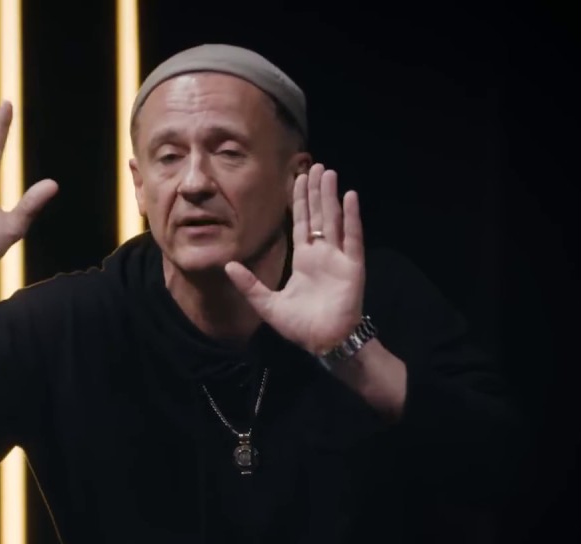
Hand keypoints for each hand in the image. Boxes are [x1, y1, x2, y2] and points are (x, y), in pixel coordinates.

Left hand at [224, 163, 365, 355]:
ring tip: (329, 172)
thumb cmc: (299, 326)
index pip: (301, 224)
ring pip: (334, 220)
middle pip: (318, 215)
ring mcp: (338, 258)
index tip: (297, 179)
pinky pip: (352, 237)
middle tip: (315, 165)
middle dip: (315, 191)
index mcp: (304, 261)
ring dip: (331, 196)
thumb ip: (249, 284)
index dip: (299, 202)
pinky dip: (351, 217)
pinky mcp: (352, 266)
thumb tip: (227, 265)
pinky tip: (349, 197)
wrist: (323, 342)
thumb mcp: (267, 303)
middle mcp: (322, 255)